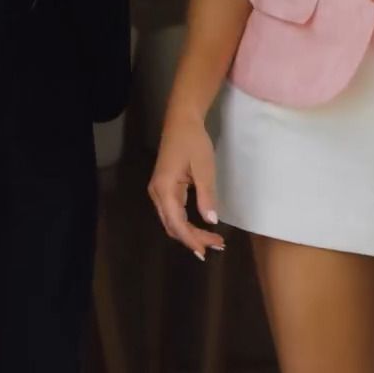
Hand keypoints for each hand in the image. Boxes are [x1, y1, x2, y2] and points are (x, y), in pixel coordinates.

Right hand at [148, 108, 224, 260]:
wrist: (181, 121)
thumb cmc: (194, 141)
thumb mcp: (204, 167)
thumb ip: (206, 195)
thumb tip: (211, 221)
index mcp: (165, 189)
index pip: (176, 223)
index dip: (191, 239)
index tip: (206, 251)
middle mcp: (157, 194)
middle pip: (172, 226)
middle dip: (193, 239)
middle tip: (217, 245)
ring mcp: (158, 192)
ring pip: (171, 221)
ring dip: (190, 233)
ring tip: (212, 240)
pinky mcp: (163, 189)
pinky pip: (172, 213)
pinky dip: (185, 224)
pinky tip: (199, 228)